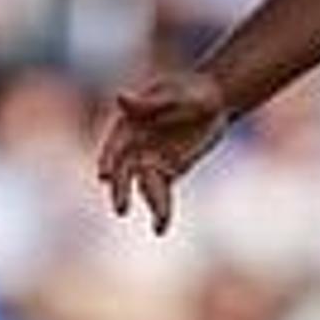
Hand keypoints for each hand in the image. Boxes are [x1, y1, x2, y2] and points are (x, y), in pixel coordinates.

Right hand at [95, 68, 232, 233]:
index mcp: (128, 124)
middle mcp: (134, 146)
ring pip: (144, 186)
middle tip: (121, 208)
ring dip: (149, 202)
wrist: (213, 101)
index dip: (108, 160)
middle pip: (124, 171)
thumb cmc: (189, 91)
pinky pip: (162, 193)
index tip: (105, 176)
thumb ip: (147, 103)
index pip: (114, 146)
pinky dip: (162, 210)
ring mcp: (150, 161)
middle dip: (121, 190)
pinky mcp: (168, 172)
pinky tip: (160, 228)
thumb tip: (120, 98)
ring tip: (159, 221)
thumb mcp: (172, 94)